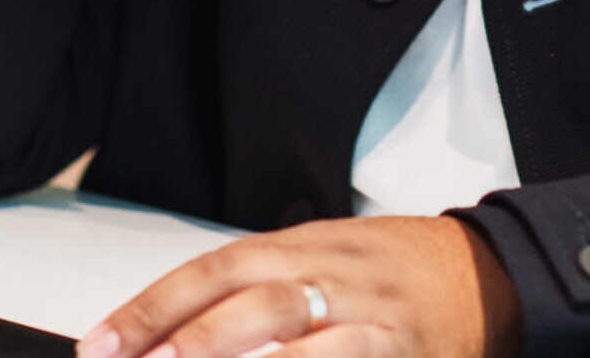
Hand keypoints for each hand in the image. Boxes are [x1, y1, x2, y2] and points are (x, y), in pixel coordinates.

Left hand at [74, 215, 521, 357]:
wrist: (489, 277)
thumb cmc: (392, 272)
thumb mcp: (324, 255)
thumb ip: (259, 284)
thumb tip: (169, 326)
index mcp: (309, 243)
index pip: (217, 267)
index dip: (155, 306)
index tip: (100, 345)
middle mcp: (338, 278)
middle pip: (255, 303)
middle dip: (188, 342)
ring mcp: (375, 326)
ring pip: (305, 351)